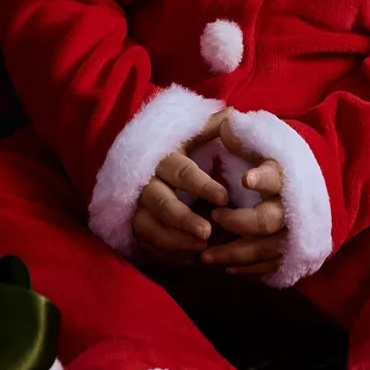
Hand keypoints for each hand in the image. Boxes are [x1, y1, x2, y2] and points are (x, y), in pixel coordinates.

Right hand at [132, 108, 232, 263]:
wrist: (139, 164)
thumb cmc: (176, 150)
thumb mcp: (190, 135)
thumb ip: (210, 128)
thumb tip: (234, 113)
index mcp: (163, 157)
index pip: (181, 171)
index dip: (201, 185)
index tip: (224, 197)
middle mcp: (146, 182)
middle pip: (162, 203)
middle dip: (184, 219)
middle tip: (207, 232)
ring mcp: (137, 205)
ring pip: (151, 226)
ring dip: (176, 239)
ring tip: (202, 247)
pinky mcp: (135, 224)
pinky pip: (148, 241)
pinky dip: (168, 250)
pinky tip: (190, 257)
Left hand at [202, 117, 285, 275]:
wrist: (316, 187)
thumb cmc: (279, 163)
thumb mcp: (265, 146)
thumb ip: (244, 138)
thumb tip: (226, 121)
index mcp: (285, 176)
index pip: (275, 176)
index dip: (262, 178)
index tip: (245, 178)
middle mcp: (292, 207)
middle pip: (266, 220)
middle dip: (238, 222)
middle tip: (213, 218)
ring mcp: (294, 233)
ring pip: (265, 249)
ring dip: (235, 254)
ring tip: (206, 256)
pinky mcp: (292, 251)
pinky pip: (271, 265)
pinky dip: (249, 269)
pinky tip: (226, 268)